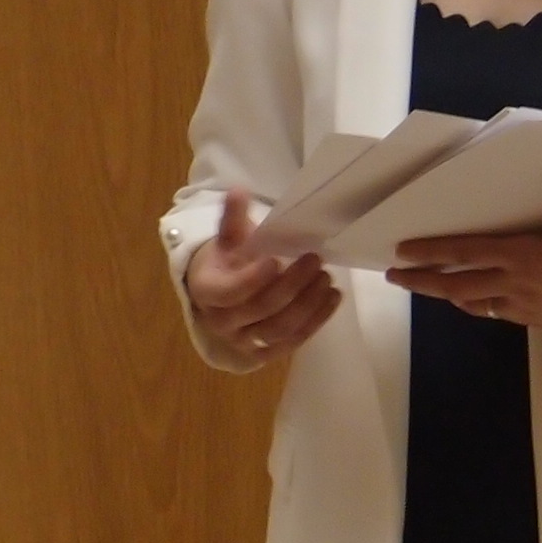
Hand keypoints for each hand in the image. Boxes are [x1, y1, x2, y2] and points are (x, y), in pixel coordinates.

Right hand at [183, 191, 340, 364]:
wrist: (222, 293)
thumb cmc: (228, 261)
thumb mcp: (228, 239)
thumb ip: (233, 217)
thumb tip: (238, 190)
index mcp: (208, 291)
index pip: (231, 291)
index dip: (254, 278)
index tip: (278, 259)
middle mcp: (222, 322)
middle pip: (263, 308)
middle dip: (293, 285)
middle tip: (316, 261)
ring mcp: (244, 340)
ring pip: (280, 329)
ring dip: (309, 305)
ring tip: (328, 279)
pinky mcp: (264, 352)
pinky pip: (293, 342)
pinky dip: (316, 322)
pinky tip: (333, 298)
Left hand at [390, 167, 541, 336]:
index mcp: (529, 256)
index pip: (469, 252)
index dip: (434, 251)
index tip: (404, 252)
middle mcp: (519, 284)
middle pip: (458, 283)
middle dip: (423, 280)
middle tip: (394, 275)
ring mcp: (527, 306)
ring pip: (473, 301)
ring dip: (445, 294)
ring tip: (426, 287)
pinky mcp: (539, 320)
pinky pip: (496, 312)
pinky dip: (475, 305)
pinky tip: (471, 301)